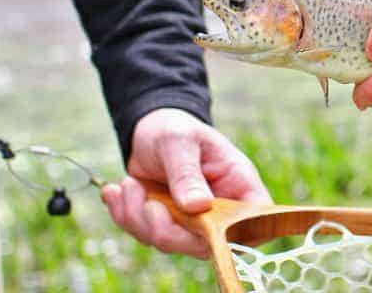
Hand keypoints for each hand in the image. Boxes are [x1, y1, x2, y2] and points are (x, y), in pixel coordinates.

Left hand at [100, 108, 270, 257]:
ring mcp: (192, 219)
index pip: (255, 220)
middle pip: (205, 243)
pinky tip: (117, 192)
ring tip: (128, 185)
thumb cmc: (174, 128)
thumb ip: (187, 174)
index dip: (239, 234)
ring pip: (169, 243)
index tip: (205, 229)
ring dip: (139, 219)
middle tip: (148, 204)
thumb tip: (198, 207)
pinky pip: (145, 235)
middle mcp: (220, 207)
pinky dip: (125, 216)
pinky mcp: (166, 223)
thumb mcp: (179, 142)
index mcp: (238, 183)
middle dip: (168, 231)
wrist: (148, 129)